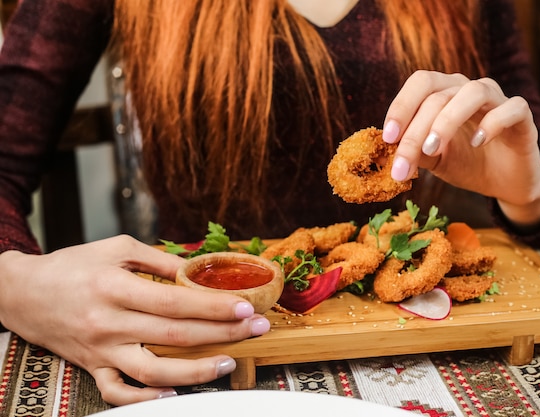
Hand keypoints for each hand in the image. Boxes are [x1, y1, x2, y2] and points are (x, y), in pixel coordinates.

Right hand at [0, 235, 270, 405]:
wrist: (22, 293)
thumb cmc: (72, 266)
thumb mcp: (116, 247)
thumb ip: (158, 258)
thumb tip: (196, 267)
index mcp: (116, 287)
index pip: (176, 302)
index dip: (215, 307)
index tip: (245, 307)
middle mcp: (110, 322)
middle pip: (175, 336)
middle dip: (222, 334)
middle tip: (256, 329)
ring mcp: (101, 350)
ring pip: (153, 372)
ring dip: (195, 372)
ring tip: (227, 363)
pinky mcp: (92, 367)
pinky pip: (118, 393)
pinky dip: (145, 400)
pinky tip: (174, 396)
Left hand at [382, 70, 539, 227]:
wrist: (505, 182)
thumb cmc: (467, 163)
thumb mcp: (433, 159)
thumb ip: (414, 150)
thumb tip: (388, 150)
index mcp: (445, 93)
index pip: (421, 83)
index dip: (401, 106)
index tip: (388, 137)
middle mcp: (469, 89)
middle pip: (439, 95)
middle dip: (416, 130)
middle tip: (404, 163)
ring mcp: (498, 100)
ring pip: (473, 92)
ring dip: (448, 120)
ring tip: (432, 149)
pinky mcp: (523, 117)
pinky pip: (512, 108)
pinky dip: (493, 123)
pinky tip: (478, 142)